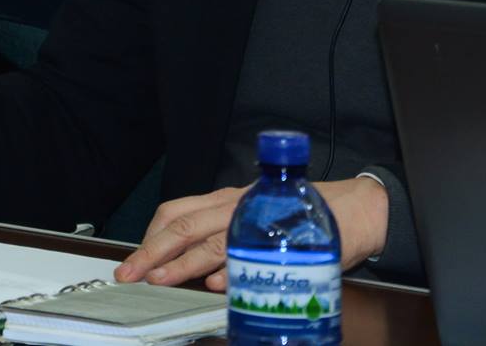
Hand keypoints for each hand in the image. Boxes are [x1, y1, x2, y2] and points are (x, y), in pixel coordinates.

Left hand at [116, 176, 389, 289]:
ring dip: (181, 263)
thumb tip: (201, 279)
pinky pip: (250, 252)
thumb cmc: (298, 216)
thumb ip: (226, 246)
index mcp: (223, 200)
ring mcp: (256, 218)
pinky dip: (228, 269)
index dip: (151, 237)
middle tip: (130, 273)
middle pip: (182, 226)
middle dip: (152, 252)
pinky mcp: (281, 236)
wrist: (354, 210)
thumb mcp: (254, 222)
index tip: (134, 261)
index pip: (175, 213)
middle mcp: (234, 205)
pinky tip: (214, 284)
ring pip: (209, 239)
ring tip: (160, 279)